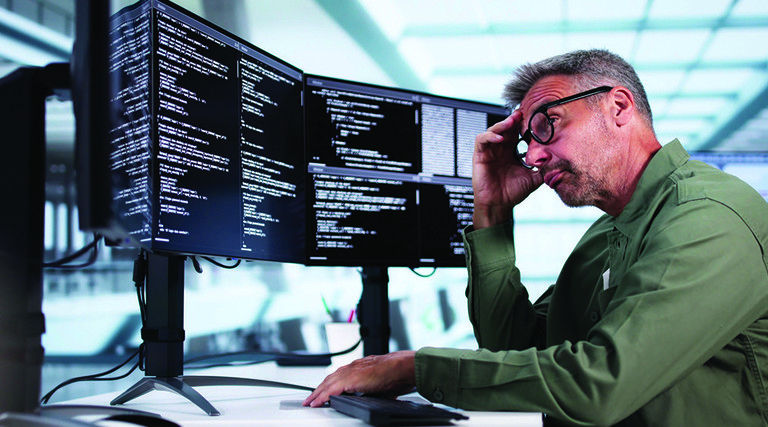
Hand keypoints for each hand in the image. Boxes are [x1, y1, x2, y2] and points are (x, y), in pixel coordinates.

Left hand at [302, 351, 416, 407]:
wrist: (404, 367)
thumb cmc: (399, 373)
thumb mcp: (384, 382)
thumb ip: (377, 388)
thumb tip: (380, 395)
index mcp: (361, 367)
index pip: (340, 375)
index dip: (330, 384)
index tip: (323, 391)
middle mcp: (353, 367)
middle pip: (330, 378)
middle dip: (319, 389)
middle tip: (310, 398)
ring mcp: (351, 372)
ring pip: (327, 383)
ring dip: (317, 393)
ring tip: (310, 402)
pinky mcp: (351, 380)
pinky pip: (331, 390)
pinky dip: (322, 397)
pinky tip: (317, 403)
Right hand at [472, 111, 543, 228]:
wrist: (499, 206)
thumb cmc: (512, 193)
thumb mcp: (533, 178)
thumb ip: (544, 169)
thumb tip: (559, 161)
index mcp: (511, 152)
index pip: (516, 133)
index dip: (523, 124)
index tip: (533, 117)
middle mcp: (500, 149)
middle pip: (505, 128)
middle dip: (513, 119)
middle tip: (522, 113)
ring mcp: (489, 152)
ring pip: (493, 130)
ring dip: (502, 124)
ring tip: (512, 122)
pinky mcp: (479, 156)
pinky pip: (481, 140)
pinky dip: (490, 136)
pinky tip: (500, 138)